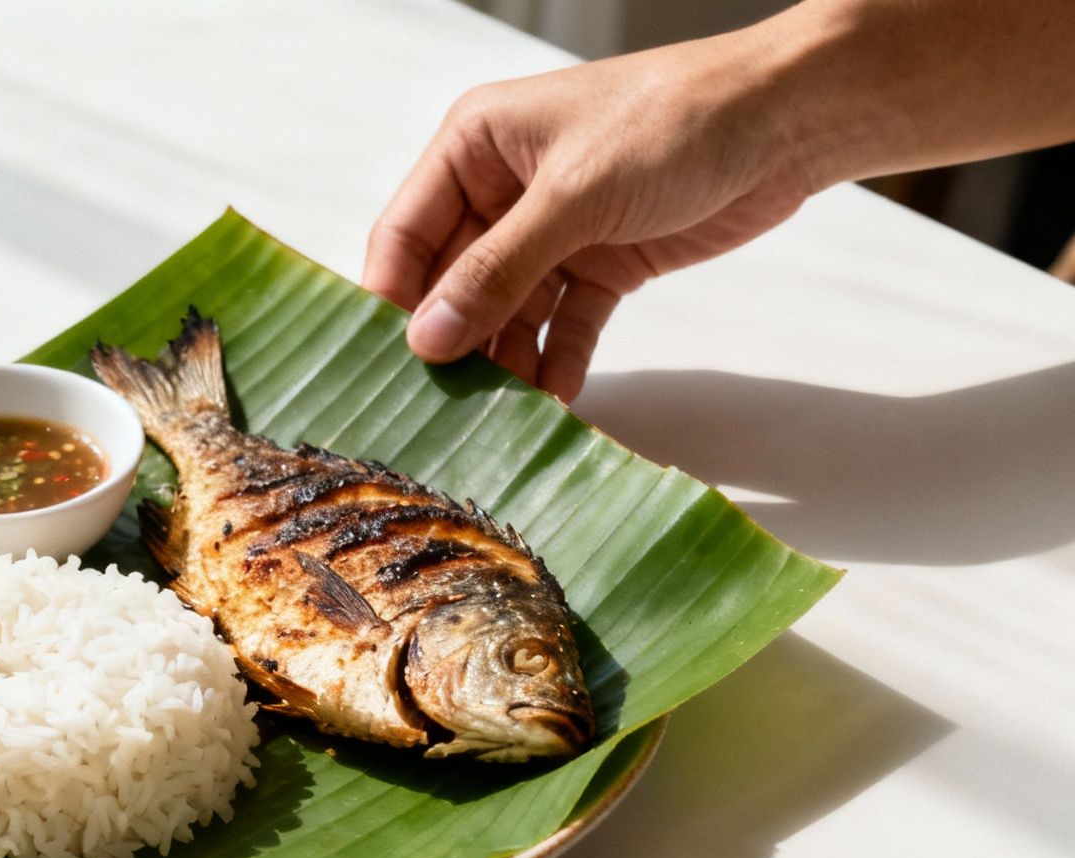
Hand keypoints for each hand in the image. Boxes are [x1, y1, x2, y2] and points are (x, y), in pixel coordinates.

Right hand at [363, 33, 814, 400]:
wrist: (788, 122)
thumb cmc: (674, 123)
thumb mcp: (574, 196)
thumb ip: (497, 270)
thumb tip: (428, 339)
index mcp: (475, 147)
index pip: (406, 232)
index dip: (392, 298)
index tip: (386, 363)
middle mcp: (502, 190)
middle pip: (452, 282)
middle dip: (451, 342)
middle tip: (439, 408)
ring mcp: (551, 231)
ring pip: (506, 312)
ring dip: (503, 362)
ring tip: (496, 418)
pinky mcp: (600, 264)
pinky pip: (562, 325)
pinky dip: (557, 362)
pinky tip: (554, 403)